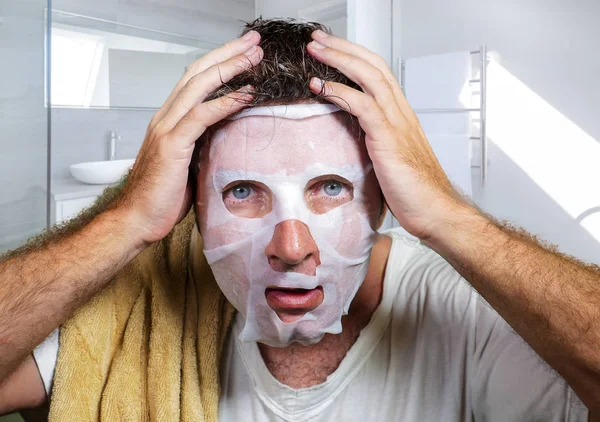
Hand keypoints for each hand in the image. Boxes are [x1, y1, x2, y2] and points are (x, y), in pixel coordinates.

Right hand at [115, 31, 262, 244]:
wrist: (137, 218)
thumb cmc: (161, 195)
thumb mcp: (189, 163)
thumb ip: (203, 144)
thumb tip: (227, 137)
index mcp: (170, 119)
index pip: (196, 79)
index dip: (220, 62)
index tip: (244, 52)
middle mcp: (166, 117)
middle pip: (198, 73)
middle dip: (228, 53)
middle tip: (254, 42)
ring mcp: (166, 128)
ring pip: (199, 86)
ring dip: (229, 68)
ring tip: (254, 57)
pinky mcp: (172, 145)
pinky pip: (201, 116)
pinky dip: (224, 103)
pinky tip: (244, 94)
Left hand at [306, 30, 467, 239]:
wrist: (434, 210)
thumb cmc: (414, 191)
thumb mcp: (391, 159)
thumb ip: (376, 142)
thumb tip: (355, 139)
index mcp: (401, 115)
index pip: (378, 73)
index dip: (355, 57)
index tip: (331, 49)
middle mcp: (400, 112)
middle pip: (373, 65)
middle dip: (343, 47)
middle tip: (317, 40)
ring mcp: (396, 122)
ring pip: (368, 76)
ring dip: (338, 60)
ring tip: (314, 51)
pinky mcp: (388, 137)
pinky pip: (362, 104)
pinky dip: (339, 91)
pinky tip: (320, 86)